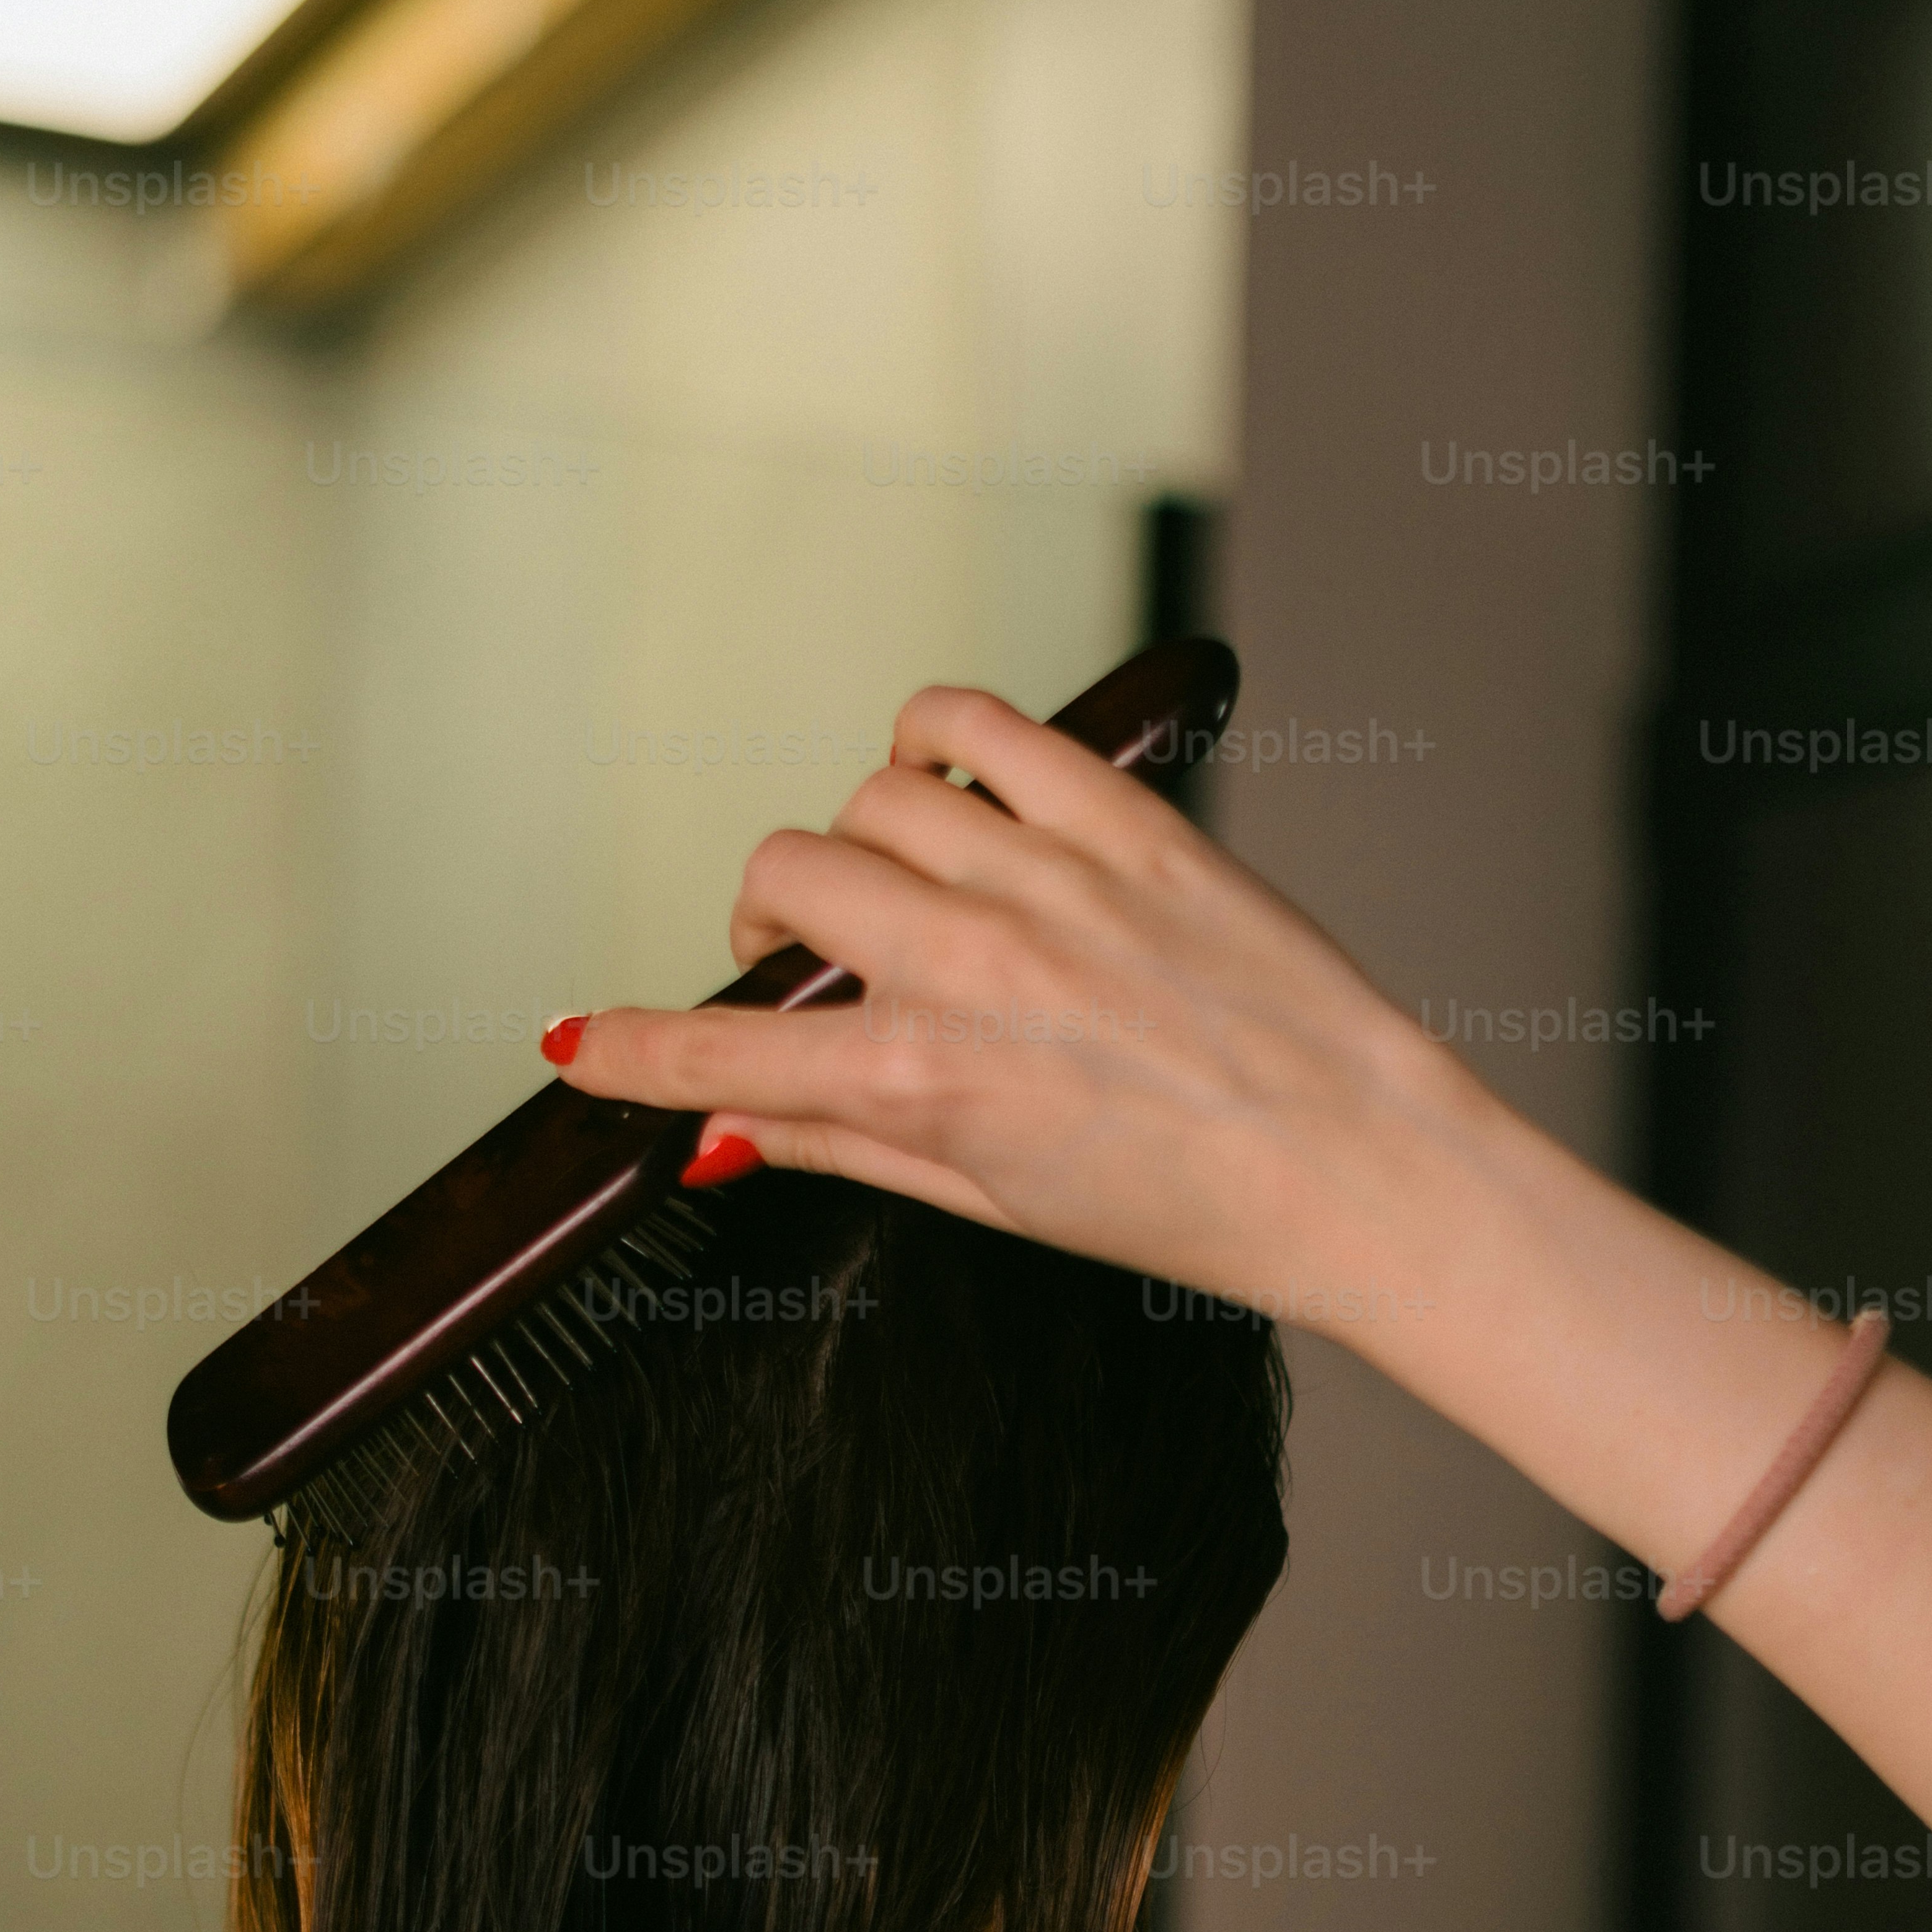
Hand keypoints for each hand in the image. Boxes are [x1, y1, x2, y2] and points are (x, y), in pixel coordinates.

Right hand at [552, 683, 1484, 1335]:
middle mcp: (973, 969)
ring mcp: (1049, 880)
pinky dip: (931, 739)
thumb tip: (725, 1136)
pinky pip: (976, 726)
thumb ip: (848, 1147)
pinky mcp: (1125, 819)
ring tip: (901, 886)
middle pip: (782, 881)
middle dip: (765, 923)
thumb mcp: (994, 1203)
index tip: (575, 1043)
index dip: (629, 1050)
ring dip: (858, 844)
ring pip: (870, 800)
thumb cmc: (1190, 1205)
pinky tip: (947, 788)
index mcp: (931, 1083)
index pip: (723, 1056)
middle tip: (806, 961)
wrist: (1356, 1167)